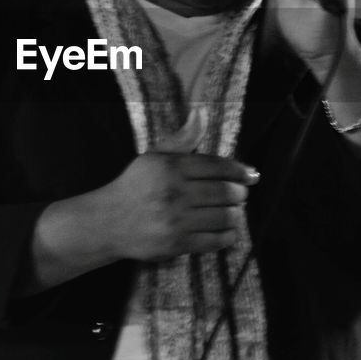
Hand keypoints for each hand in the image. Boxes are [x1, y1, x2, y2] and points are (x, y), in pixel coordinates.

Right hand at [95, 150, 258, 261]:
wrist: (108, 222)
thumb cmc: (135, 186)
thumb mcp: (154, 157)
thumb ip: (182, 139)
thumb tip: (201, 115)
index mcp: (171, 167)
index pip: (217, 166)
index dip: (239, 171)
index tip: (251, 175)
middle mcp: (175, 193)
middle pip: (225, 192)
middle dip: (240, 193)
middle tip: (241, 194)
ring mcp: (176, 220)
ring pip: (224, 217)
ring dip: (236, 214)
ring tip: (235, 211)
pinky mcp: (177, 244)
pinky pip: (215, 240)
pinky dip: (228, 235)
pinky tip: (228, 231)